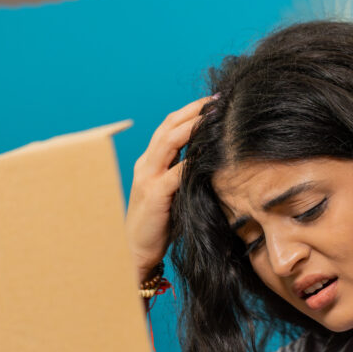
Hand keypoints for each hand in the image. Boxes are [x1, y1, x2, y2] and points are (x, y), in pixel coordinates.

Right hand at [124, 95, 217, 282]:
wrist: (135, 251)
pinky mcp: (154, 195)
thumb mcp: (171, 193)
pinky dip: (192, 160)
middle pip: (168, 126)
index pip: (168, 127)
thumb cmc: (159, 224)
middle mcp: (146, 165)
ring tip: (214, 116)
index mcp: (149, 162)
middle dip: (193, 110)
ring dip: (193, 126)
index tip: (213, 102)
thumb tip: (211, 160)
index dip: (190, 112)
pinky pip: (175, 172)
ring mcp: (147, 178)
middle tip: (217, 100)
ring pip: (169, 141)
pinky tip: (209, 152)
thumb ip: (183, 175)